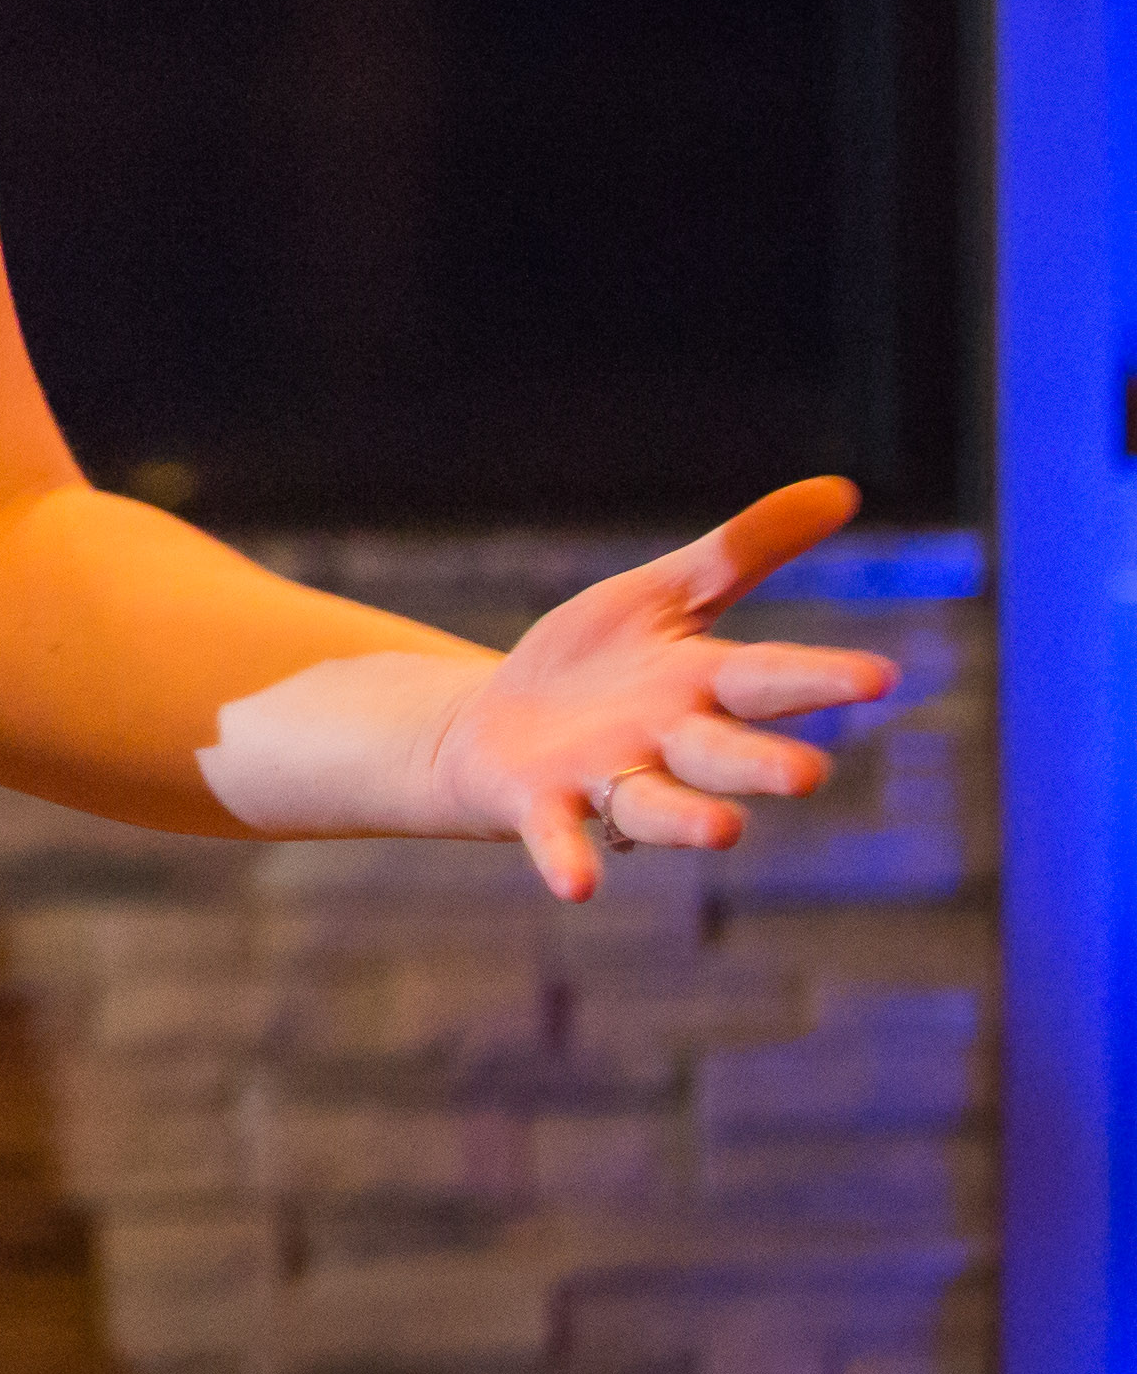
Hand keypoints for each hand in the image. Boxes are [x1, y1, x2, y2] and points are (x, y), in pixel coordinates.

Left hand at [425, 476, 898, 900]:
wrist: (493, 727)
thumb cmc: (598, 661)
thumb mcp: (667, 593)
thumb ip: (745, 550)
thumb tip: (842, 490)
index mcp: (702, 684)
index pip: (770, 678)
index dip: (820, 678)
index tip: (880, 677)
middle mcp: (666, 741)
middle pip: (723, 754)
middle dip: (763, 765)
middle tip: (807, 775)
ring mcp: (606, 779)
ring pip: (655, 804)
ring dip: (687, 819)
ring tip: (725, 832)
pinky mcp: (542, 805)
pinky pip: (560, 836)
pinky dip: (569, 857)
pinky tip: (577, 884)